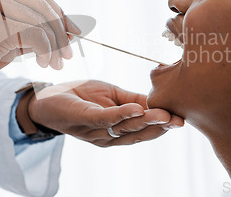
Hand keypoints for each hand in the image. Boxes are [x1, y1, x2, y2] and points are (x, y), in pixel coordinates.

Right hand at [0, 0, 79, 96]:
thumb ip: (30, 30)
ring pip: (40, 21)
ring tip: (56, 64)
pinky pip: (32, 34)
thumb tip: (66, 33)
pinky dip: (45, 50)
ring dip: (55, 45)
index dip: (60, 15)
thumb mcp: (6, 37)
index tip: (74, 32)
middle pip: (43, 7)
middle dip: (61, 32)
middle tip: (69, 55)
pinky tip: (43, 63)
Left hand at [23, 80, 183, 146]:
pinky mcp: (84, 117)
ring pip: (125, 127)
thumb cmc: (81, 97)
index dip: (162, 126)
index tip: (181, 120)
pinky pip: (105, 118)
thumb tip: (157, 101)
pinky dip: (122, 114)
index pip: (143, 129)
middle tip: (179, 121)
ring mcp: (96, 129)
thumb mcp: (112, 95)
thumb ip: (133, 100)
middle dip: (159, 127)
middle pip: (137, 133)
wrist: (49, 97)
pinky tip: (137, 109)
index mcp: (117, 131)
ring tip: (165, 115)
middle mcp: (108, 136)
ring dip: (146, 121)